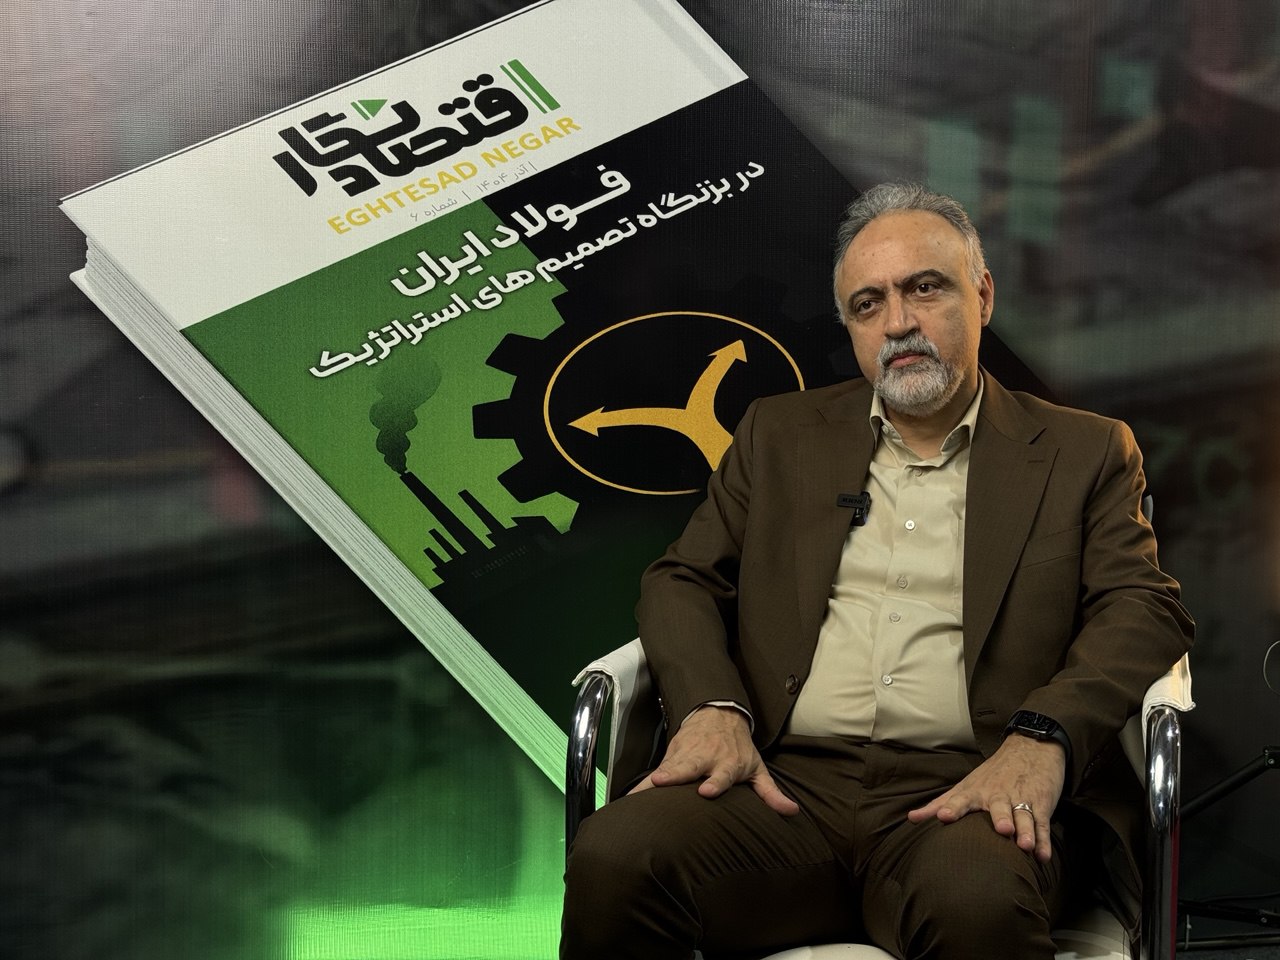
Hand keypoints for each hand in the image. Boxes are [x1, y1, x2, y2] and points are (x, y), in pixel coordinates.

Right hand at [627, 705, 799, 815]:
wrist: (718, 714)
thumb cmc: (739, 748)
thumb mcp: (757, 767)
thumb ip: (770, 792)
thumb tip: (792, 811)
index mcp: (728, 764)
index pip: (722, 774)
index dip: (715, 782)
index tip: (706, 791)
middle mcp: (705, 758)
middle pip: (689, 767)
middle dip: (674, 774)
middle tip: (660, 782)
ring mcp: (686, 755)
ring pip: (668, 767)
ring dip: (652, 780)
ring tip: (636, 794)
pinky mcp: (671, 756)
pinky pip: (656, 771)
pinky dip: (642, 784)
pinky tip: (629, 797)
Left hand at [906, 735, 1066, 861]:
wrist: (1031, 748)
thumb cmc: (992, 774)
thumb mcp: (965, 785)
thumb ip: (939, 803)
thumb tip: (911, 818)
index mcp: (976, 791)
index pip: (962, 799)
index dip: (953, 808)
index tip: (943, 817)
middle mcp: (998, 795)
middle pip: (999, 808)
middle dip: (1000, 818)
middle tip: (1002, 829)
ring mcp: (1021, 799)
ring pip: (1024, 816)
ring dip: (1025, 831)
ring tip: (1025, 845)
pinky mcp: (1041, 805)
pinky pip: (1042, 824)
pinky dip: (1043, 840)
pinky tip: (1042, 856)